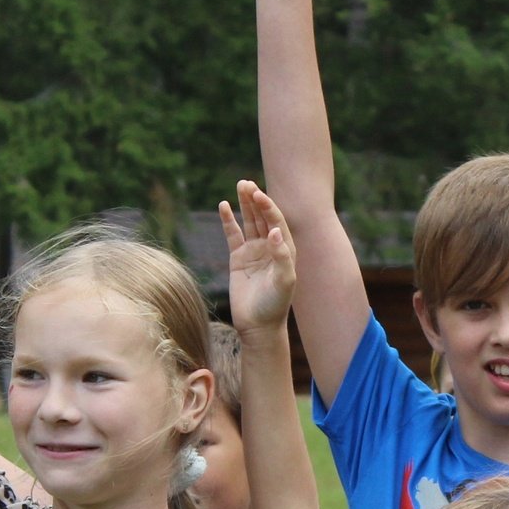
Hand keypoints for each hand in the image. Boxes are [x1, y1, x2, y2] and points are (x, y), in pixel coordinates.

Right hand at [219, 180, 298, 331]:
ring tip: (239, 186)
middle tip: (246, 183)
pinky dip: (228, 221)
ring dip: (244, 204)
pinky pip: (233, 235)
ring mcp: (254, 251)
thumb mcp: (284, 281)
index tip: (258, 195)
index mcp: (285, 249)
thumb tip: (276, 231)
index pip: (277, 221)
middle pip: (263, 217)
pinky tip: (223, 206)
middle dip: (255, 200)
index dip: (268, 207)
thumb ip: (281, 256)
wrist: (258, 326)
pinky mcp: (238, 258)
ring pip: (249, 222)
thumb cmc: (275, 305)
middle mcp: (271, 247)